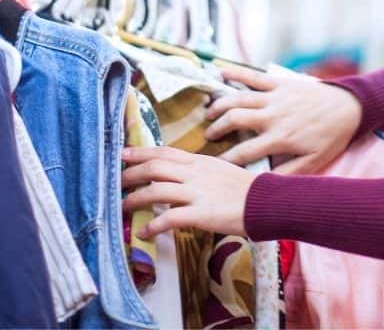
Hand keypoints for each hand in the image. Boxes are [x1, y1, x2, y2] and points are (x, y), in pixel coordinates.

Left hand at [121, 146, 257, 237]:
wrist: (267, 202)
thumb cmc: (246, 189)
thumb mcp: (221, 170)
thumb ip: (200, 171)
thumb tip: (181, 175)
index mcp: (200, 161)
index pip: (165, 151)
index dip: (142, 151)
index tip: (124, 153)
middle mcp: (194, 173)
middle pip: (155, 167)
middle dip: (132, 173)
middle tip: (116, 179)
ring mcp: (196, 193)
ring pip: (157, 190)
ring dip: (136, 198)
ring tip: (123, 206)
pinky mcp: (200, 213)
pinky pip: (169, 218)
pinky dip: (153, 226)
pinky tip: (144, 232)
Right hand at [205, 64, 362, 173]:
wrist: (349, 107)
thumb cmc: (332, 137)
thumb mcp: (314, 162)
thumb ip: (289, 174)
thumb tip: (266, 185)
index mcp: (280, 138)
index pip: (245, 152)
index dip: (227, 159)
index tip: (214, 165)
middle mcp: (273, 116)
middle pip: (235, 119)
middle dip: (217, 128)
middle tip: (208, 135)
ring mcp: (275, 97)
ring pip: (239, 98)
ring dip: (220, 104)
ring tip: (209, 112)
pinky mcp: (279, 83)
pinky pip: (253, 76)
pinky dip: (235, 73)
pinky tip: (219, 73)